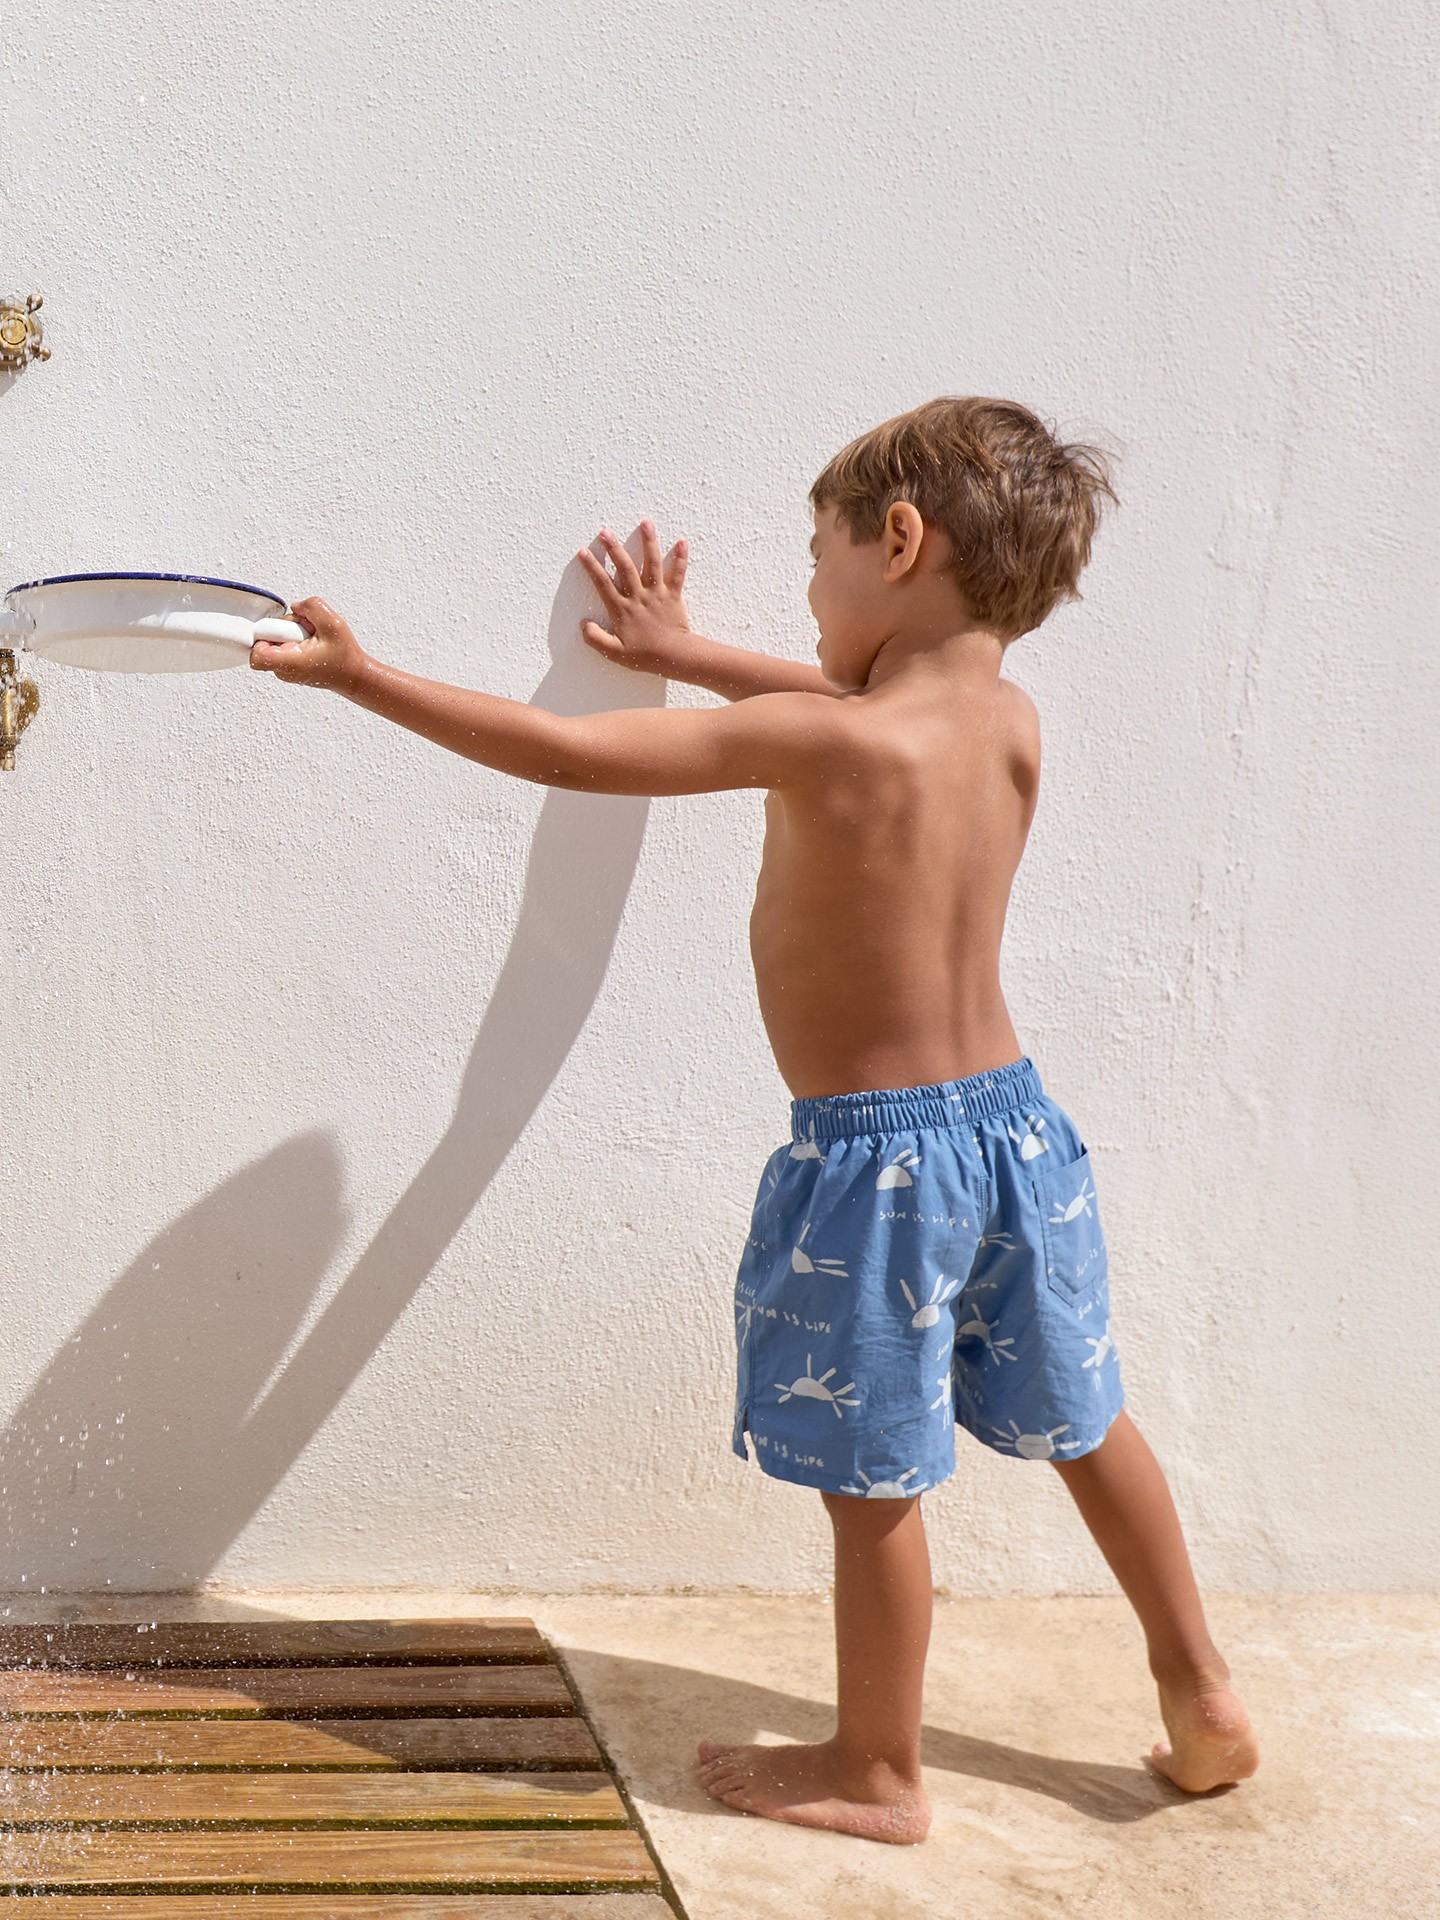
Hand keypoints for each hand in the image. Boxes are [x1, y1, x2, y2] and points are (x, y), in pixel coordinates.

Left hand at [249, 596, 369, 692]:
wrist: (352, 675)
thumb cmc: (344, 657)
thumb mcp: (333, 623)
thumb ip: (311, 607)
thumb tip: (295, 606)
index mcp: (291, 663)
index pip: (256, 653)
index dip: (263, 635)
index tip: (281, 628)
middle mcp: (283, 670)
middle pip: (265, 640)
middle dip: (284, 628)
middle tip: (305, 630)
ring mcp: (283, 669)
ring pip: (273, 641)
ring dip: (291, 632)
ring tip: (311, 637)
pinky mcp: (286, 666)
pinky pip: (280, 645)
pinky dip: (294, 638)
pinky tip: (310, 642)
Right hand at [576, 521, 699, 677]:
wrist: (673, 657)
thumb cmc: (644, 656)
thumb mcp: (614, 653)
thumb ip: (595, 639)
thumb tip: (583, 624)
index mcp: (622, 609)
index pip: (603, 584)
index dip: (592, 567)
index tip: (583, 552)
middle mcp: (638, 597)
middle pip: (625, 567)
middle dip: (614, 548)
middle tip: (605, 531)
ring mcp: (657, 594)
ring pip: (651, 564)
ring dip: (649, 542)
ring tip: (646, 523)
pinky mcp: (673, 596)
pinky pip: (678, 574)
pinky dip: (681, 558)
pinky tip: (682, 542)